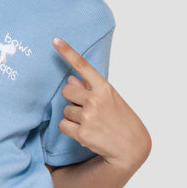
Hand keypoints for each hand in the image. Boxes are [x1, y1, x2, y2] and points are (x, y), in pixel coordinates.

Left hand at [50, 36, 150, 167]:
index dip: (67, 52)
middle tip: (86, 109)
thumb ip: (90, 88)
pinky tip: (84, 132)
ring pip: (64, 109)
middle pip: (66, 90)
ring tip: (90, 123)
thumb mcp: (111, 99)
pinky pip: (63, 125)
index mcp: (104, 87)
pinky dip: (70, 129)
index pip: (83, 66)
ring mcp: (88, 116)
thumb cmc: (121, 120)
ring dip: (73, 116)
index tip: (55, 40)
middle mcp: (96, 99)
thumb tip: (70, 80)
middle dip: (72, 99)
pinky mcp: (82, 133)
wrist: (131, 147)